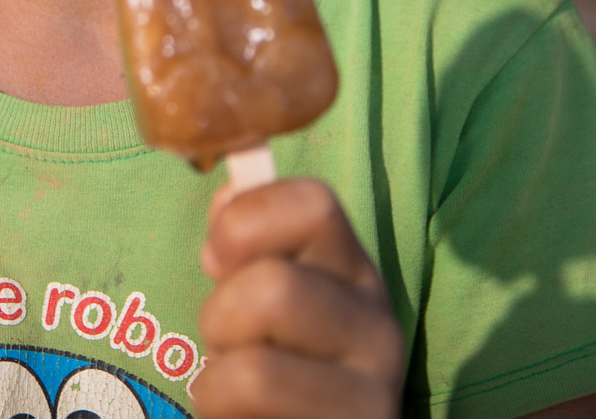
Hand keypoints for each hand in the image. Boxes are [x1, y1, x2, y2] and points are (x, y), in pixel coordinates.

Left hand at [191, 177, 405, 418]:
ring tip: (238, 387)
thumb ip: (247, 245)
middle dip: (221, 316)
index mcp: (353, 272)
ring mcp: (374, 389)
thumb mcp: (262, 298)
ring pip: (255, 365)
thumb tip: (228, 198)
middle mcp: (378, 324)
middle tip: (230, 343)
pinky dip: (219, 408)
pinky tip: (247, 416)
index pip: (314, 203)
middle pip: (273, 286)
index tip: (217, 259)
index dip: (246, 219)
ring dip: (221, 374)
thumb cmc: (275, 365)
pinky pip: (250, 400)